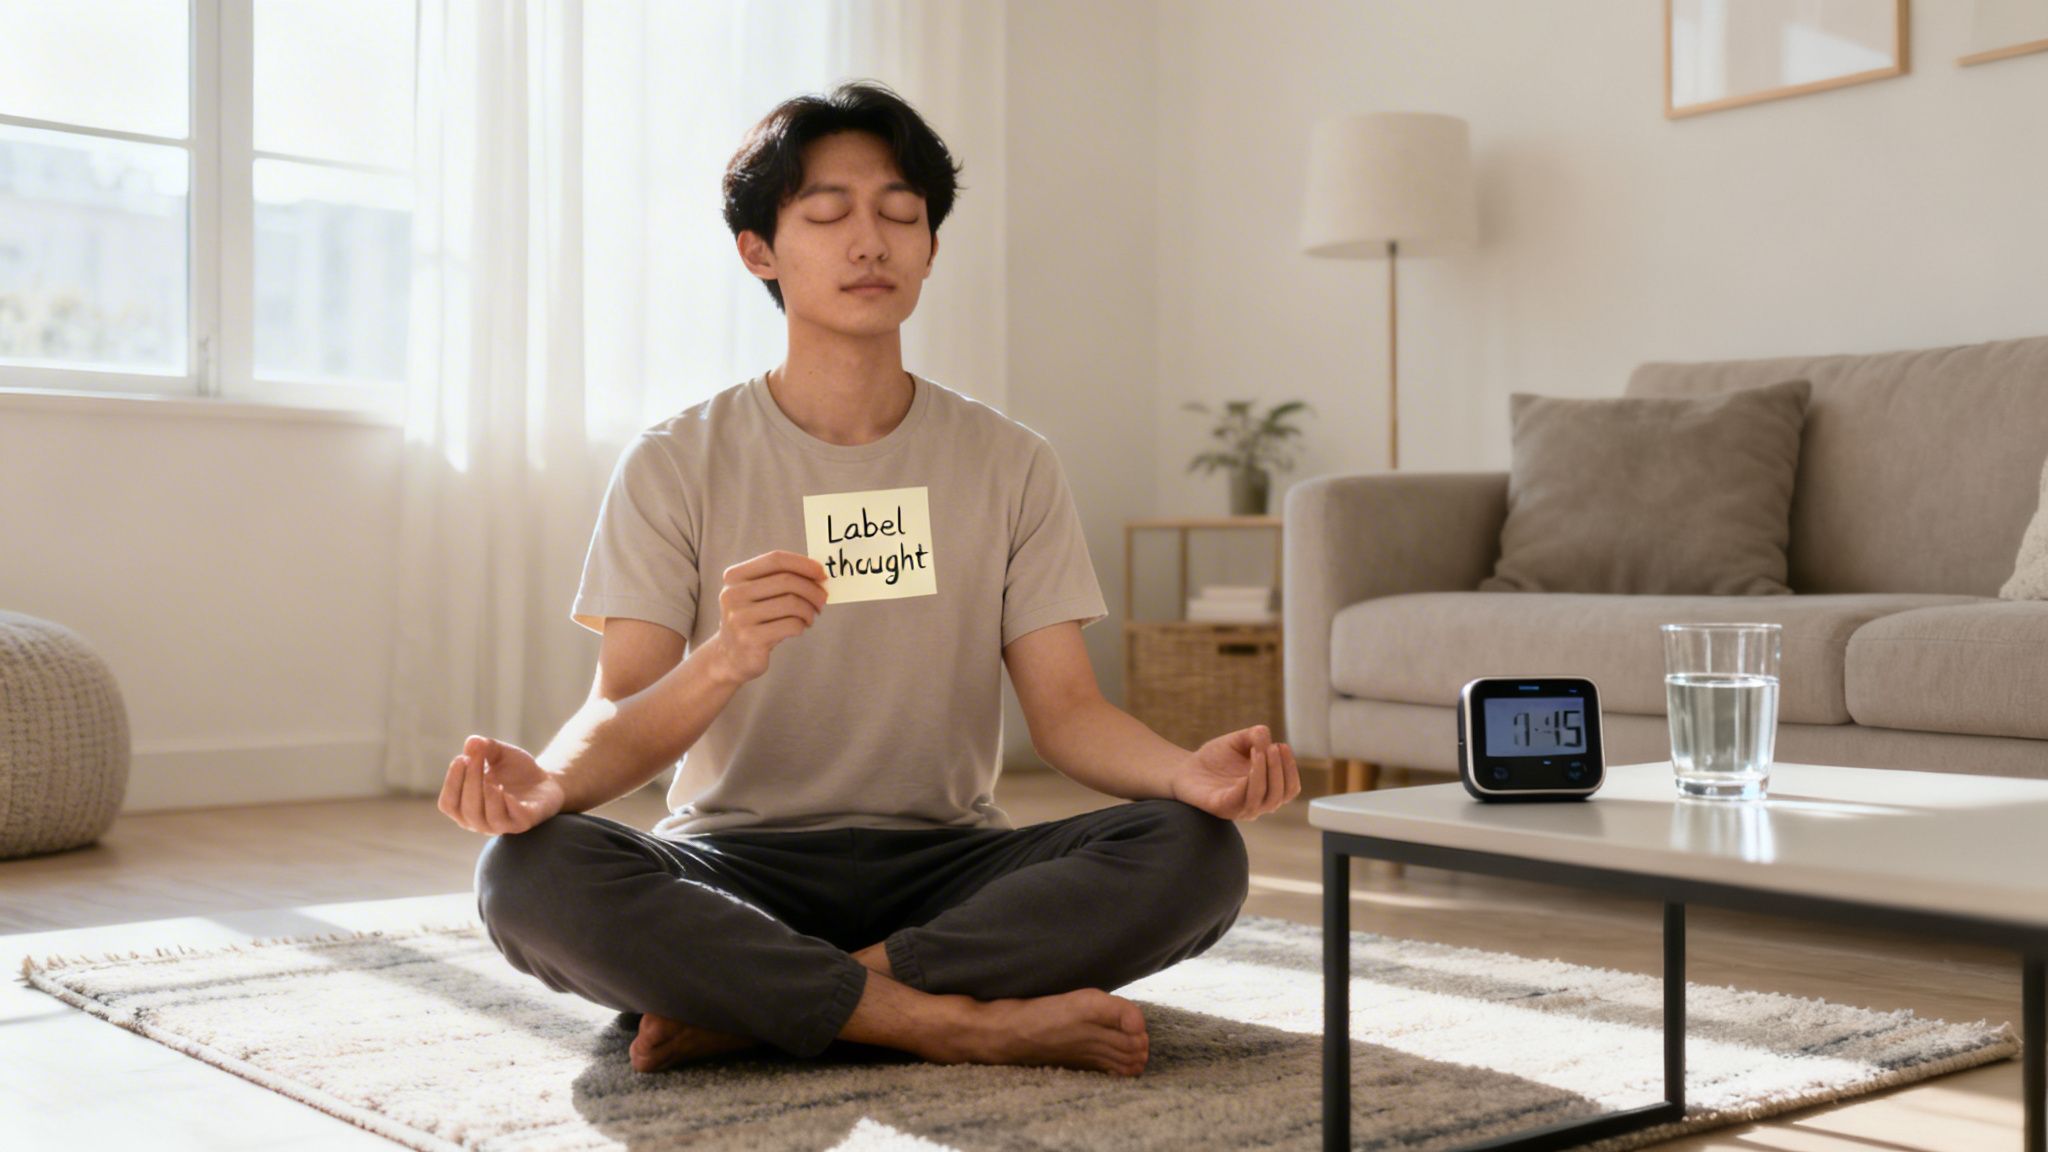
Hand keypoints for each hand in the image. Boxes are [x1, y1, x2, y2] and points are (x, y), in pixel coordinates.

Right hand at [439, 735, 565, 834]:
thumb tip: (472, 742)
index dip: (452, 782)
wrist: (545, 781)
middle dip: (470, 782)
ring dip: (486, 796)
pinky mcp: (524, 822)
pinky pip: (512, 819)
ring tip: (490, 777)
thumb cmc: (515, 770)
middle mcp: (480, 822)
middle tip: (476, 759)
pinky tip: (505, 789)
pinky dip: (507, 804)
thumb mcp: (499, 753)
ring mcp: (502, 825)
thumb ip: (484, 747)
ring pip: (486, 819)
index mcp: (466, 807)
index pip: (449, 804)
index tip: (461, 758)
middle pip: (467, 810)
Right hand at [706, 550, 827, 683]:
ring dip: (809, 610)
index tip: (822, 573)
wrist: (730, 657)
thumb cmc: (754, 620)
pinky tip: (800, 628)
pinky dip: (802, 625)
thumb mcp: (758, 595)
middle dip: (812, 590)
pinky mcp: (750, 639)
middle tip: (822, 600)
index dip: (803, 564)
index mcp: (734, 576)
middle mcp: (733, 594)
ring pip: (792, 603)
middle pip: (787, 581)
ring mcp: (739, 617)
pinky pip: (791, 625)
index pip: (775, 559)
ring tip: (810, 616)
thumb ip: (780, 579)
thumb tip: (818, 572)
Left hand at [1170, 725, 1300, 820]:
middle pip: (1280, 795)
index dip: (1290, 769)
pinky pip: (1243, 800)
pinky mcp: (1222, 809)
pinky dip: (1251, 780)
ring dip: (1267, 773)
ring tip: (1261, 751)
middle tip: (1272, 747)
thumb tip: (1266, 736)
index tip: (1282, 746)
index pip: (1289, 789)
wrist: (1185, 768)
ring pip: (1265, 799)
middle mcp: (1256, 804)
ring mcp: (1240, 809)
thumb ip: (1254, 736)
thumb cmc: (1215, 758)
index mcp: (1265, 791)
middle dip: (1280, 769)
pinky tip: (1251, 761)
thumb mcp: (1239, 741)